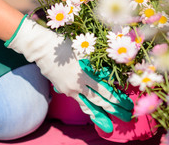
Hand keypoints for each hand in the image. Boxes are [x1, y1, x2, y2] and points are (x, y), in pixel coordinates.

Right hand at [5, 17, 132, 132]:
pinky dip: (87, 108)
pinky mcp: (63, 89)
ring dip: (100, 115)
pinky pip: (78, 101)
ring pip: (87, 105)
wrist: (41, 48)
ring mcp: (70, 89)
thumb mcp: (82, 50)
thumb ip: (95, 63)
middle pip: (99, 101)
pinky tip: (92, 112)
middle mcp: (78, 85)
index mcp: (84, 74)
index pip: (104, 90)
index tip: (127, 103)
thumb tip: (109, 73)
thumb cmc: (63, 44)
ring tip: (109, 126)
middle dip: (114, 109)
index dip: (116, 98)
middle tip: (126, 116)